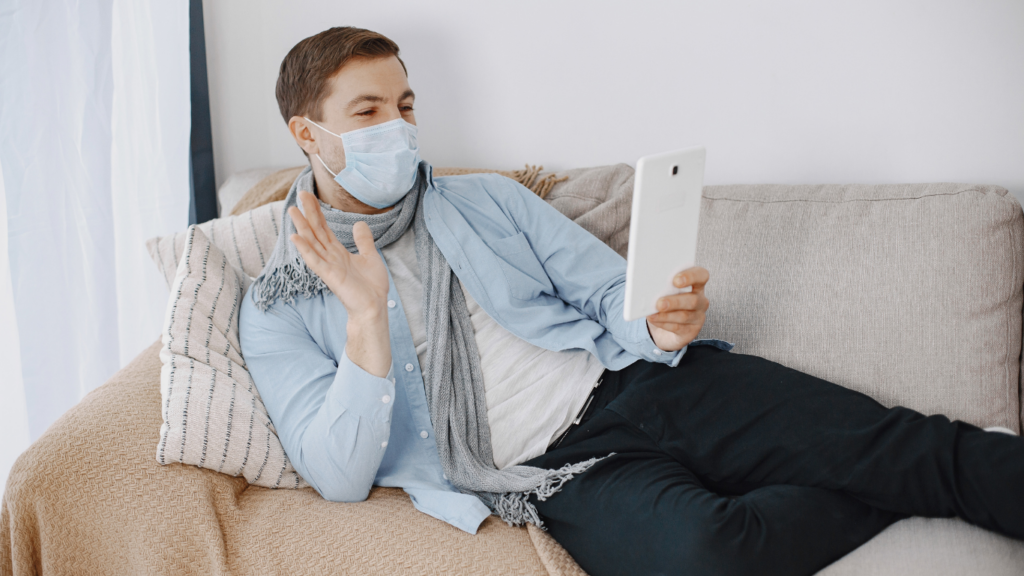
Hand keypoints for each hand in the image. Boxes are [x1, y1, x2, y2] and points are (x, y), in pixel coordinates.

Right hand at [288, 190, 390, 376]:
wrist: (374, 307)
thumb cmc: (371, 286)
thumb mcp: (370, 256)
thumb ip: (363, 240)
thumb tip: (358, 223)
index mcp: (338, 252)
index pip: (324, 228)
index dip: (317, 212)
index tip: (309, 195)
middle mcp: (330, 257)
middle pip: (316, 231)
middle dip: (308, 213)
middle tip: (300, 194)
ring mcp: (328, 266)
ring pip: (312, 243)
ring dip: (302, 227)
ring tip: (292, 211)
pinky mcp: (330, 276)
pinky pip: (315, 261)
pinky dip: (305, 249)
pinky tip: (296, 237)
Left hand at [645, 266, 709, 351]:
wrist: (664, 327)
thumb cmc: (665, 301)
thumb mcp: (663, 290)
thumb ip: (661, 285)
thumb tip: (647, 284)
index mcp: (696, 284)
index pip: (701, 275)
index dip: (691, 277)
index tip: (675, 280)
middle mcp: (700, 300)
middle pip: (693, 300)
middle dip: (675, 301)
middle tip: (659, 302)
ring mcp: (697, 316)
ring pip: (684, 316)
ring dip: (666, 315)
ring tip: (652, 313)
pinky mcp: (691, 331)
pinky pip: (678, 328)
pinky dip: (663, 323)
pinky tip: (653, 319)